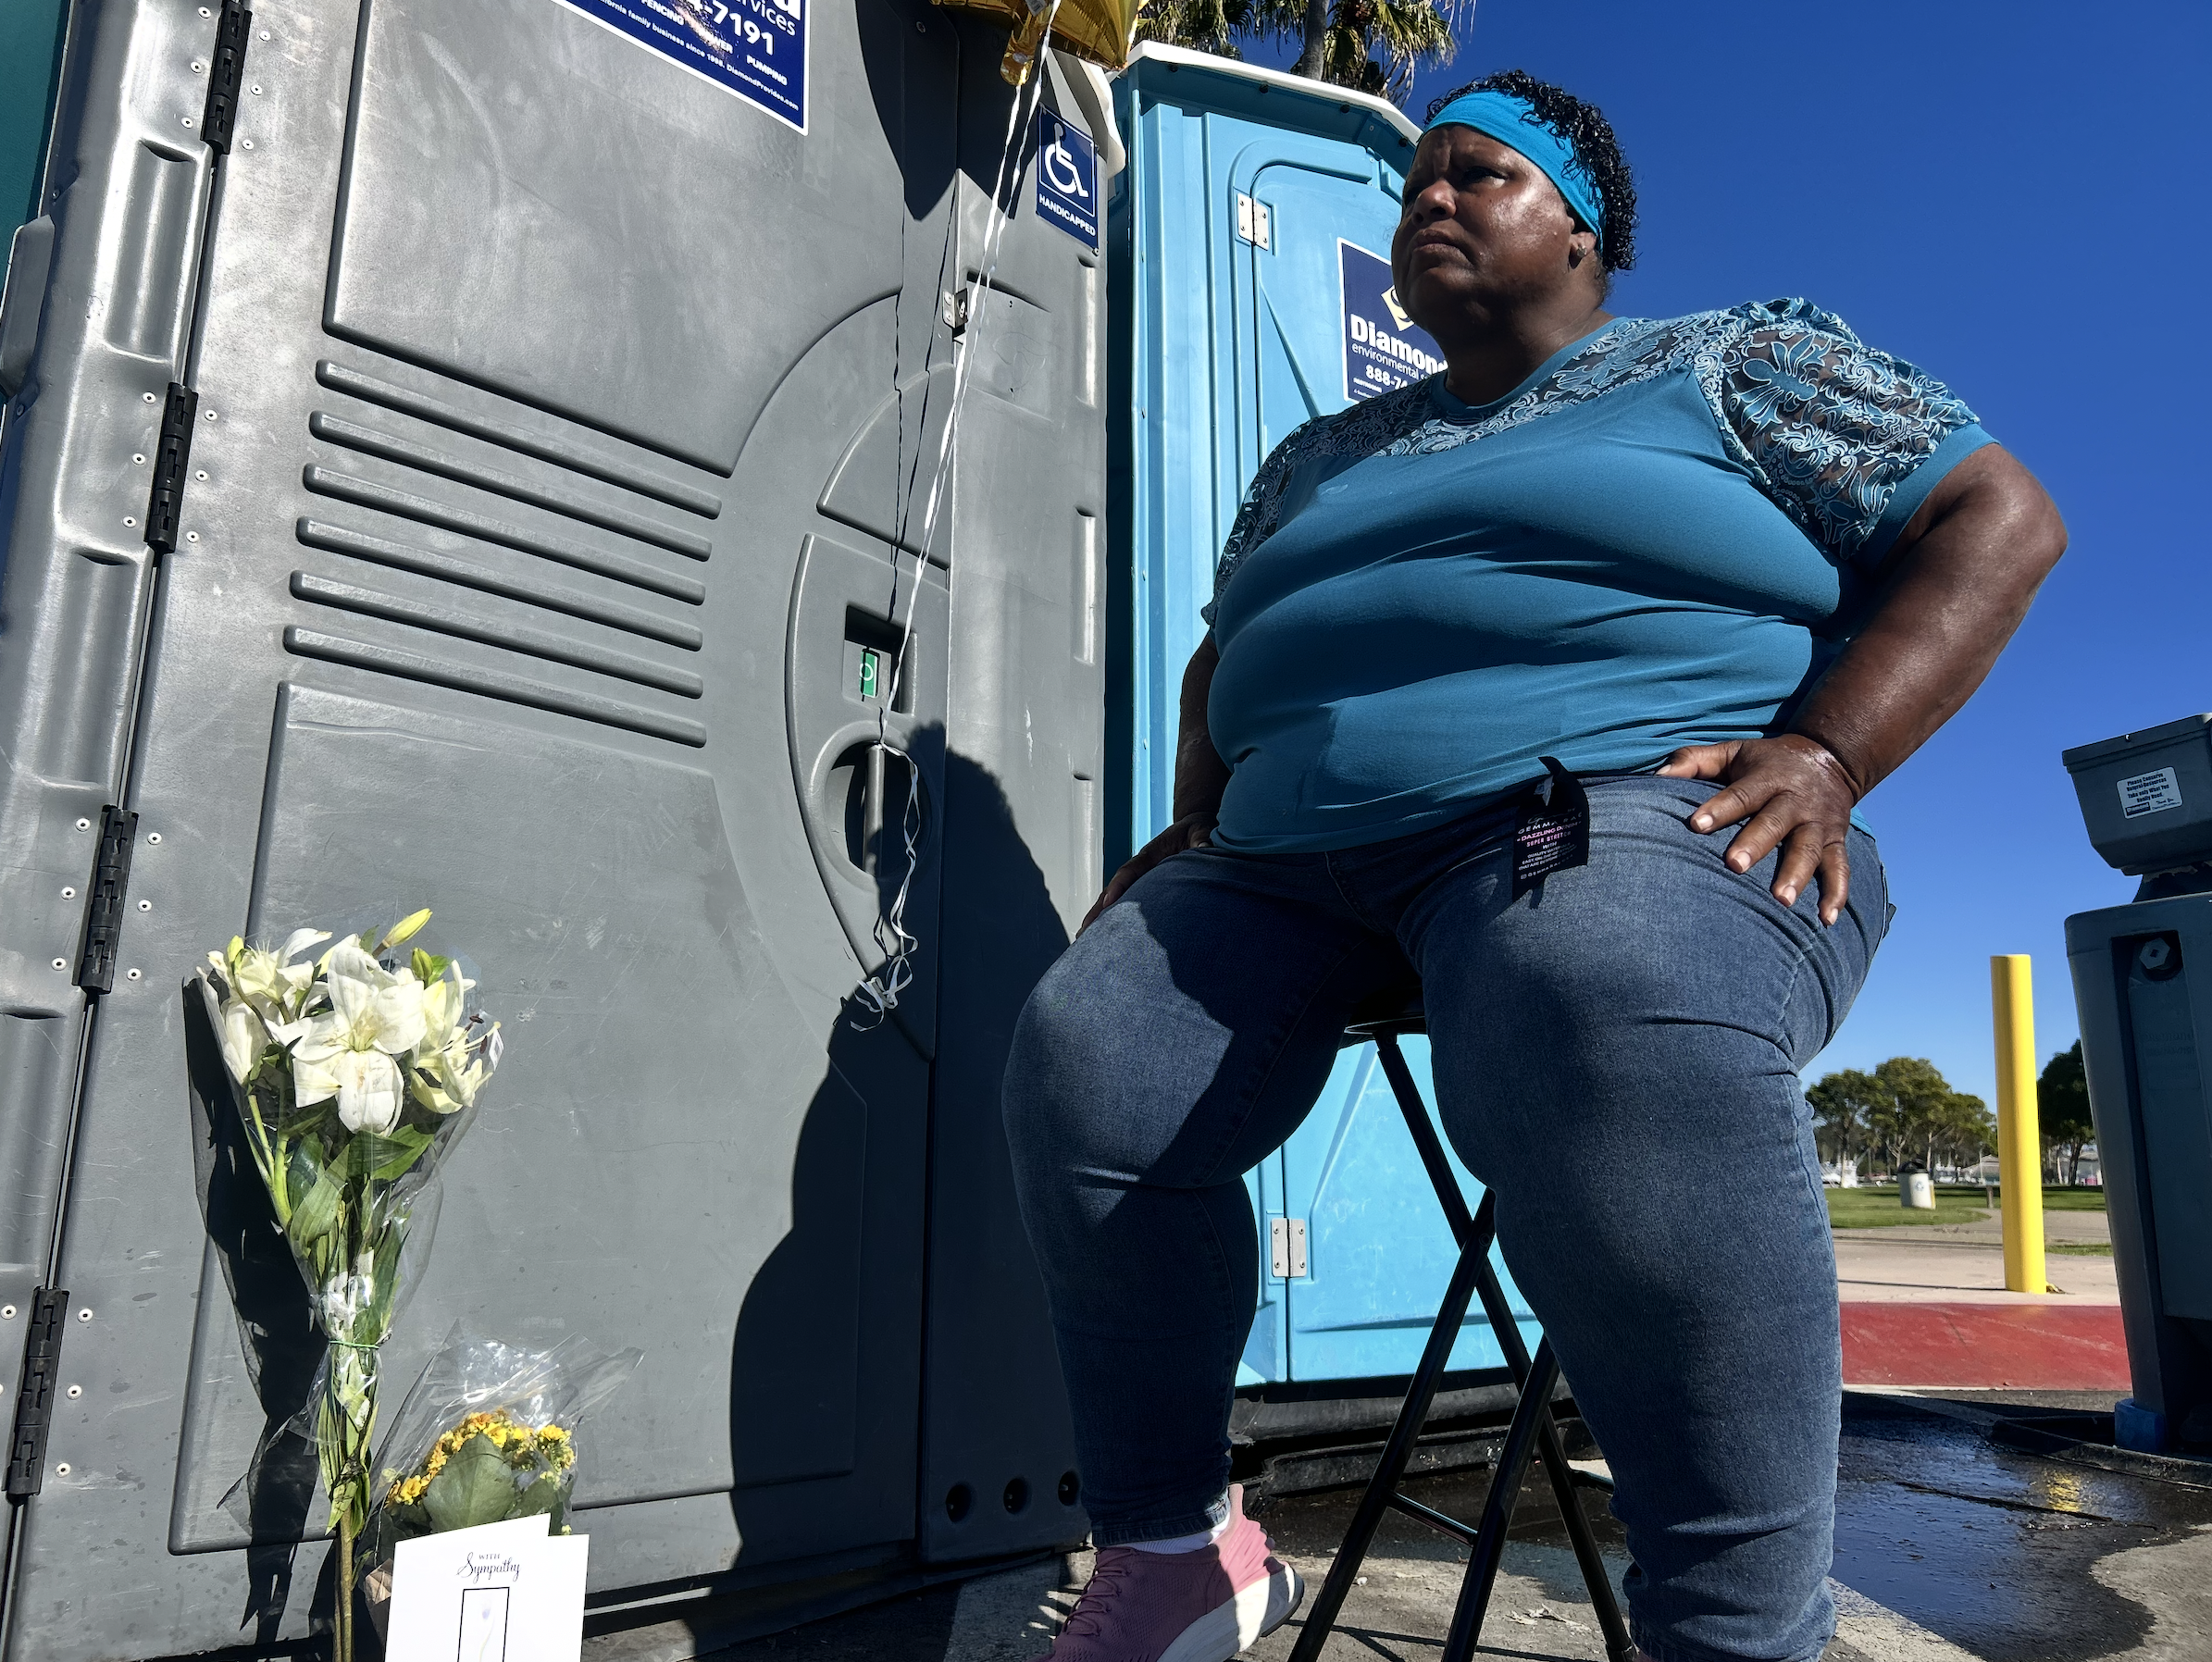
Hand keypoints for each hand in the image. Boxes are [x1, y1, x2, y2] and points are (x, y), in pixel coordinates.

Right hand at [1080, 811, 1216, 933]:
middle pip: (1113, 889)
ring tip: (1085, 939)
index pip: (1130, 870)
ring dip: (1099, 917)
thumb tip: (1207, 846)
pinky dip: (1112, 918)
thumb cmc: (1197, 830)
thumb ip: (1202, 840)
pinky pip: (1125, 903)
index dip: (1118, 885)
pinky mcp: (1143, 887)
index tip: (1108, 902)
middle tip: (1085, 929)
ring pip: (1114, 899)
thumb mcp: (1202, 831)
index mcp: (1150, 854)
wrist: (1193, 826)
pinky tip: (1103, 935)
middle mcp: (1139, 868)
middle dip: (1099, 909)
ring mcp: (1139, 879)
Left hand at [1656, 735, 1862, 924]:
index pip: (1740, 794)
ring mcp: (1819, 824)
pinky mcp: (1836, 842)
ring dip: (1797, 875)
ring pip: (1808, 850)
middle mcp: (1795, 802)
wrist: (1830, 757)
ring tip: (1781, 901)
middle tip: (1734, 866)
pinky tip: (1826, 920)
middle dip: (1756, 844)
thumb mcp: (1733, 751)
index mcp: (1766, 779)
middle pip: (1774, 824)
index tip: (1696, 825)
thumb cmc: (1766, 761)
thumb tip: (1658, 775)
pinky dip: (1836, 894)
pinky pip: (1841, 869)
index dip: (1719, 808)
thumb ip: (1694, 761)